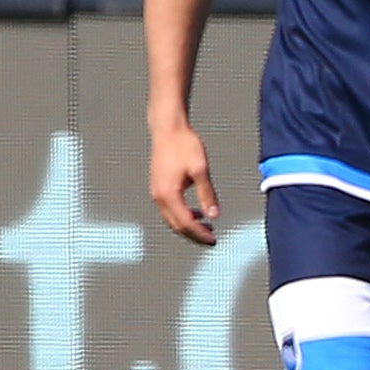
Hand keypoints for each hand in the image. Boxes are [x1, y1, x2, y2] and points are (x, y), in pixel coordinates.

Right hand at [150, 119, 219, 244]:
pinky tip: (196, 214)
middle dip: (194, 235)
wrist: (168, 129)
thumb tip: (214, 216)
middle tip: (212, 240)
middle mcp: (158, 197)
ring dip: (188, 226)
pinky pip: (169, 210)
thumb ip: (207, 194)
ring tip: (206, 229)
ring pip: (172, 219)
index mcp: (168, 194)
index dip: (200, 234)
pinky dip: (182, 216)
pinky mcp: (158, 187)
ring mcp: (156, 192)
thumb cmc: (184, 145)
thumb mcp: (201, 170)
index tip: (214, 240)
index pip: (185, 223)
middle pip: (176, 225)